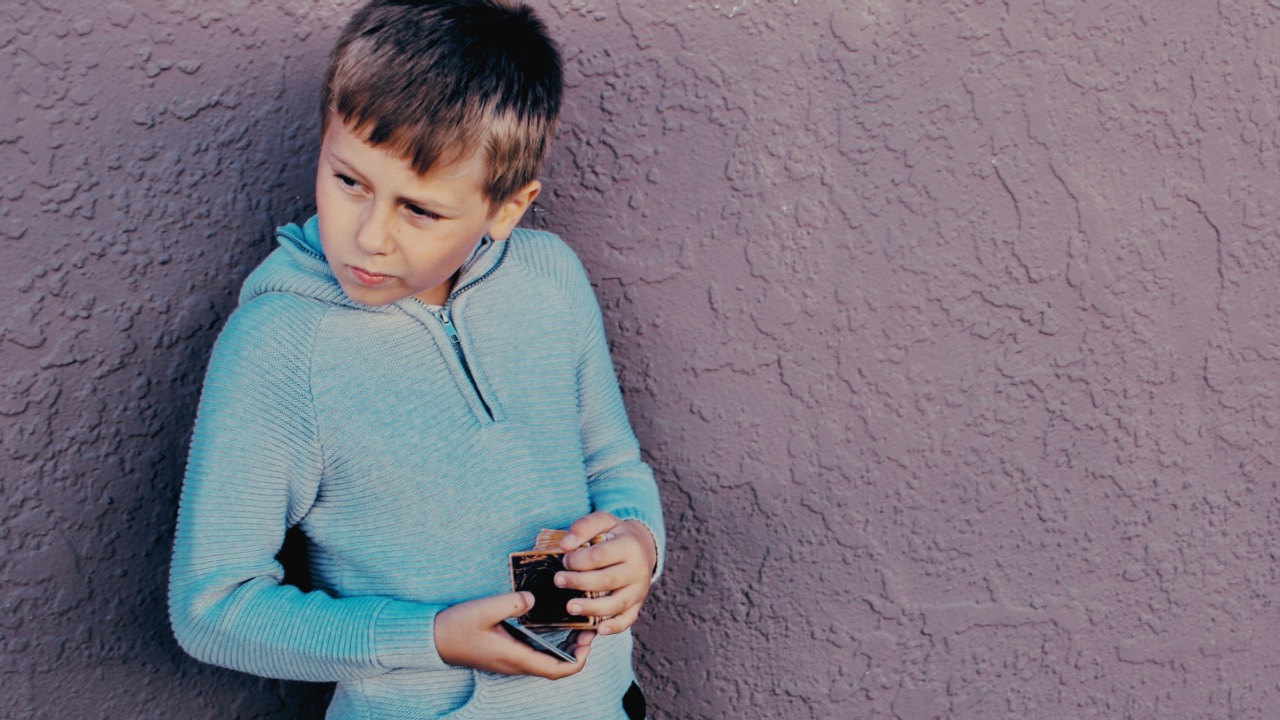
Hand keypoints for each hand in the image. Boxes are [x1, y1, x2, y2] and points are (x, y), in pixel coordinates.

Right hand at [435, 591, 594, 678]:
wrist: (433, 639)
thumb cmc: (457, 626)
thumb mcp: (485, 609)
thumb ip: (512, 603)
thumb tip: (534, 599)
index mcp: (516, 657)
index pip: (557, 670)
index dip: (579, 660)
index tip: (588, 640)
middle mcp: (516, 664)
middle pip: (557, 668)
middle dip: (577, 652)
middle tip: (588, 628)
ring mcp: (511, 661)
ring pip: (547, 662)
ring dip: (565, 649)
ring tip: (576, 626)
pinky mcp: (506, 654)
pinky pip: (536, 654)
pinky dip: (551, 645)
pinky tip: (552, 625)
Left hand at [557, 512, 657, 636]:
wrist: (643, 546)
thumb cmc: (616, 534)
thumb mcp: (603, 521)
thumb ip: (583, 527)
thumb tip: (565, 545)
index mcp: (630, 545)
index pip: (600, 556)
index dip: (579, 560)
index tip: (564, 560)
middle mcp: (638, 569)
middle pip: (607, 580)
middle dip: (580, 582)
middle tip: (559, 580)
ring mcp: (639, 590)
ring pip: (617, 604)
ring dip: (592, 608)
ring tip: (570, 607)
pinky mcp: (637, 605)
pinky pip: (627, 619)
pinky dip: (614, 627)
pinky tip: (598, 630)